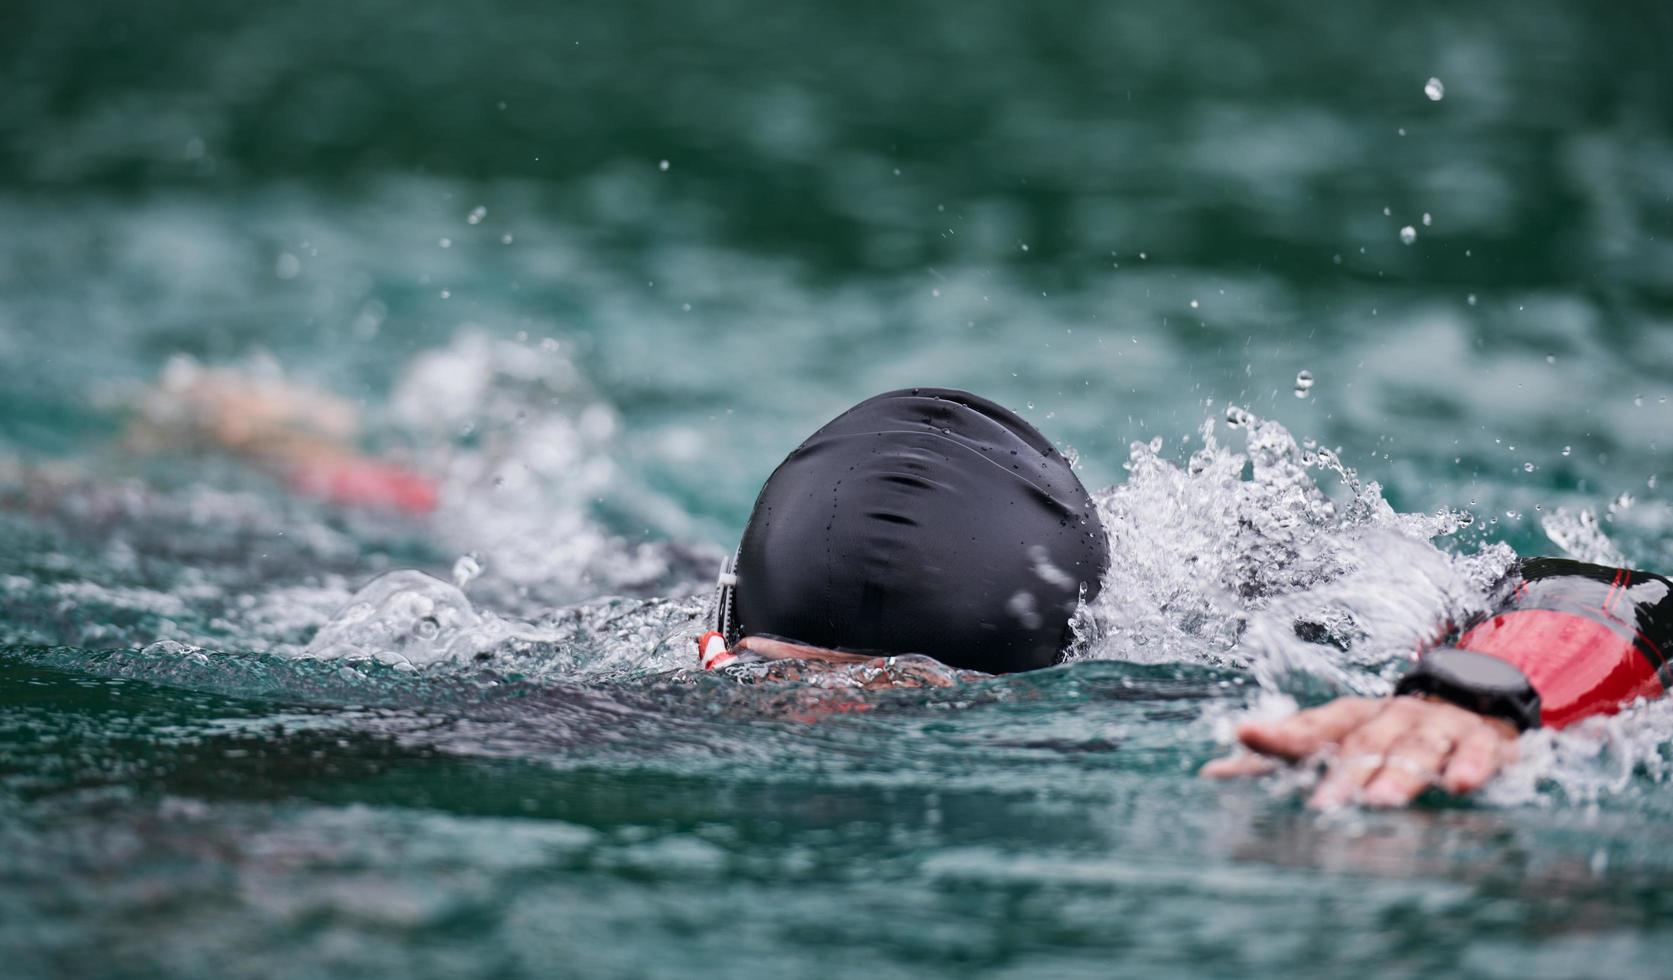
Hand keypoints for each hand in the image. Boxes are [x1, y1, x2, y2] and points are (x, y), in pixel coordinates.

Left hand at [1201, 695, 1519, 808]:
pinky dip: (1469, 766)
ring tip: (1382, 802)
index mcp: (1350, 718)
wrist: (1470, 706)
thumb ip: (1280, 756)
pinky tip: (1459, 784)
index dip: (1279, 732)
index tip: (1244, 734)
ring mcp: (1434, 728)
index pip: (1311, 725)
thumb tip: (1212, 773)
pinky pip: (1476, 753)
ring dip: (1399, 775)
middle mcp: (1388, 717)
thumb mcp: (1336, 738)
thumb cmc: (1385, 732)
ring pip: (1414, 750)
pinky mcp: (1481, 740)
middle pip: (1362, 745)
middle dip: (1343, 774)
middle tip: (1323, 805)